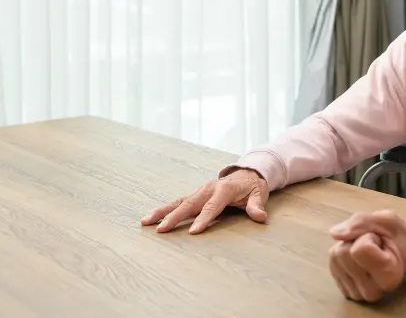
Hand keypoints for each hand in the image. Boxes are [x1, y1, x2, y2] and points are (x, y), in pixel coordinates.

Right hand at [140, 168, 268, 233]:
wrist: (247, 172)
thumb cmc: (252, 186)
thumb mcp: (259, 194)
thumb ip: (257, 206)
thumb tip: (260, 216)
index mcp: (224, 189)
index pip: (212, 206)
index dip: (203, 219)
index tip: (193, 232)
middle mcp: (209, 188)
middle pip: (189, 204)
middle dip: (174, 217)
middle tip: (161, 229)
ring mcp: (200, 191)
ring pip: (179, 202)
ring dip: (162, 211)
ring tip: (145, 221)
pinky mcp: (195, 195)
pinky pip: (178, 202)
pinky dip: (164, 209)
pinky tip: (152, 218)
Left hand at [326, 210, 405, 302]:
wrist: (405, 254)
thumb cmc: (398, 237)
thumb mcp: (387, 220)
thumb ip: (362, 222)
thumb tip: (334, 234)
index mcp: (389, 275)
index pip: (359, 249)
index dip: (368, 236)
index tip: (382, 242)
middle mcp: (373, 291)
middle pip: (342, 253)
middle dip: (356, 241)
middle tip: (375, 246)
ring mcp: (358, 295)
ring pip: (335, 258)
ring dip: (349, 247)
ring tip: (368, 252)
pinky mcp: (346, 292)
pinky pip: (332, 264)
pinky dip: (343, 256)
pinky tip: (359, 261)